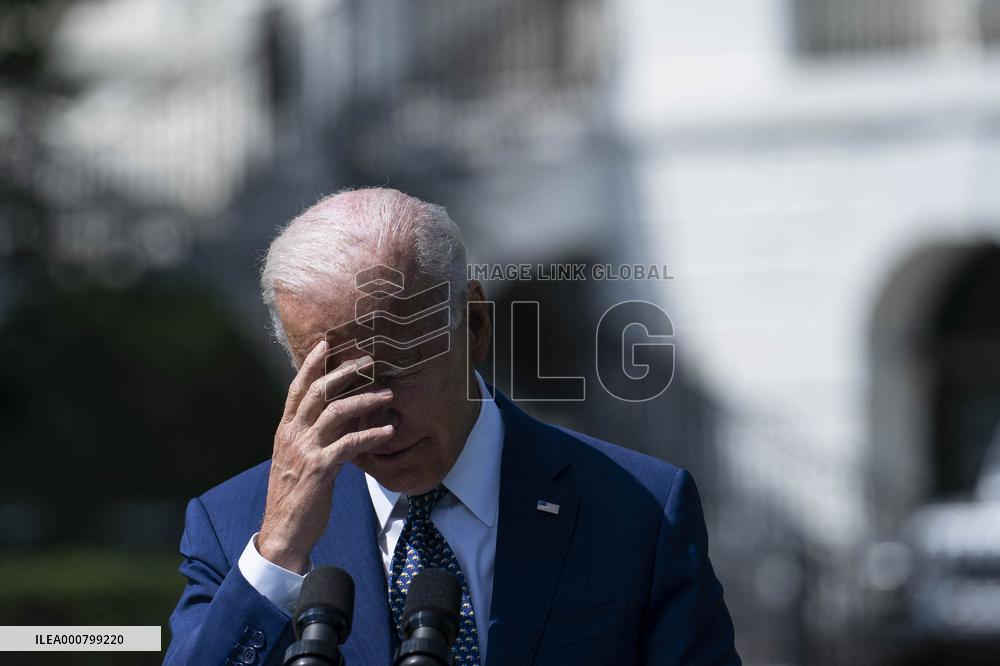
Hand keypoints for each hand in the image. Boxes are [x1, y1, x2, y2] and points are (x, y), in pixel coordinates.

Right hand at [258, 340, 393, 572]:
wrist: (282, 531)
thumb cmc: (294, 496)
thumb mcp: (298, 459)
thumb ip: (314, 436)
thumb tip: (340, 418)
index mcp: (285, 430)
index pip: (296, 389)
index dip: (310, 365)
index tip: (325, 343)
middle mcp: (292, 435)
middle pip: (317, 392)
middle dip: (343, 372)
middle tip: (368, 361)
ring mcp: (305, 450)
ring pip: (336, 412)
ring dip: (365, 399)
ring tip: (388, 393)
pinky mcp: (320, 469)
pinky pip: (350, 444)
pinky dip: (371, 434)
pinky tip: (389, 431)